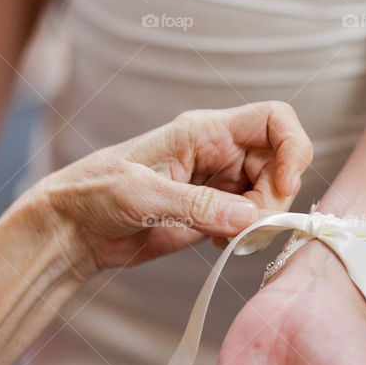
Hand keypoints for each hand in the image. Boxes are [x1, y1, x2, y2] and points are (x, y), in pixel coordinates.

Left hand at [24, 101, 312, 278]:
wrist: (72, 229)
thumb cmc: (94, 194)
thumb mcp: (142, 196)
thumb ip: (198, 206)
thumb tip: (251, 218)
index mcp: (205, 131)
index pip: (274, 120)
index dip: (293, 148)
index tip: (283, 186)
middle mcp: (220, 153)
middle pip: (280, 163)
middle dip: (275, 197)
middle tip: (248, 227)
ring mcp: (220, 183)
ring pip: (271, 194)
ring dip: (263, 220)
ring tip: (227, 239)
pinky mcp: (216, 212)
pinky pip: (253, 219)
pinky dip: (250, 234)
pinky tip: (220, 244)